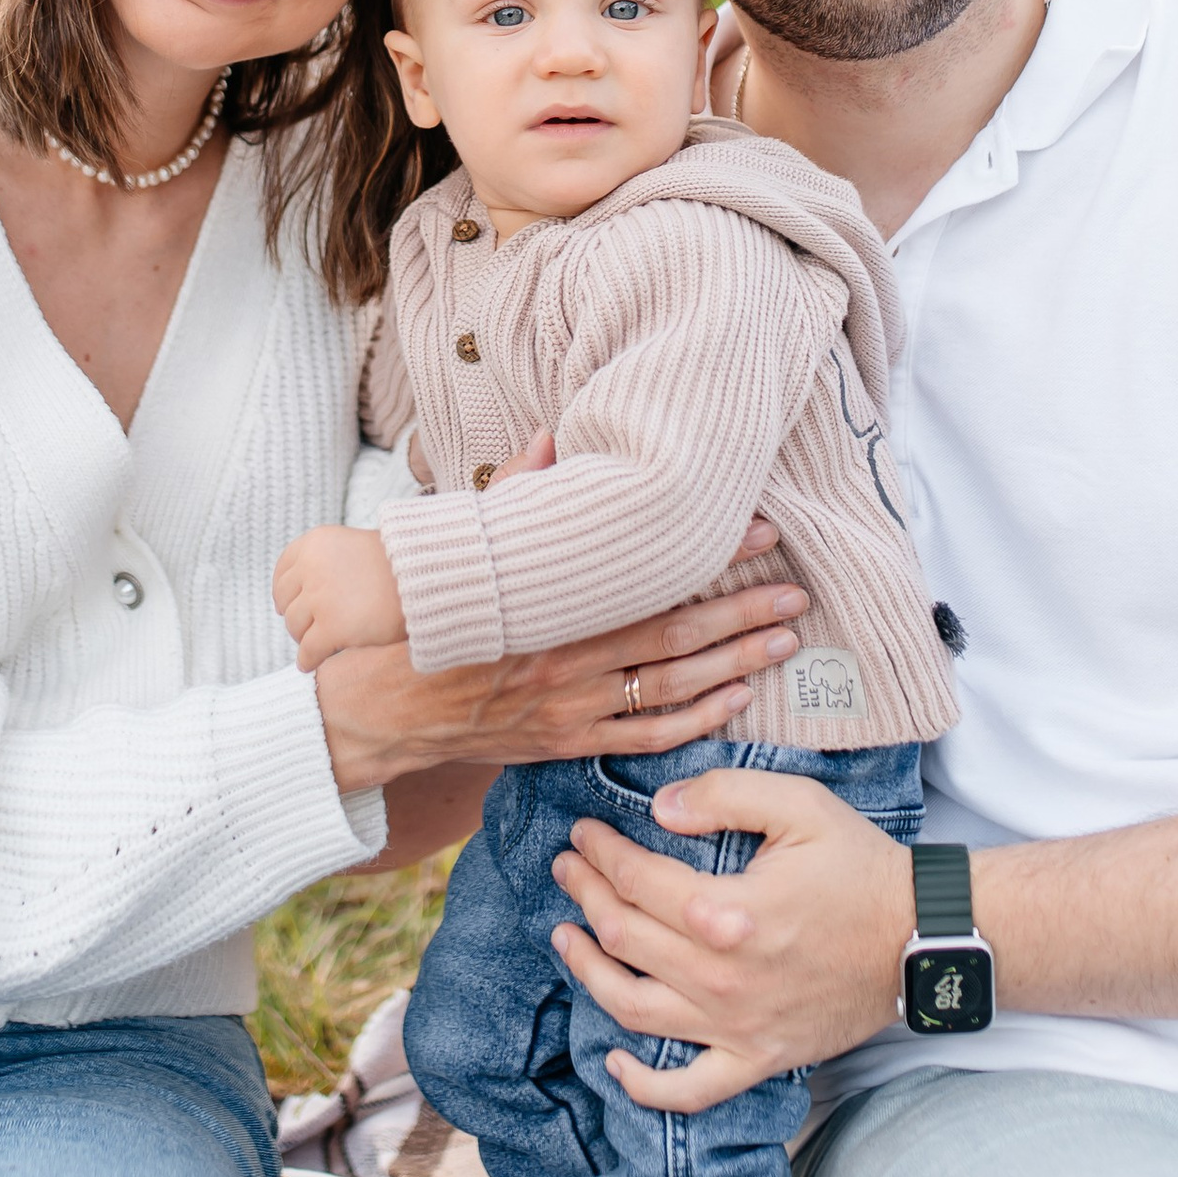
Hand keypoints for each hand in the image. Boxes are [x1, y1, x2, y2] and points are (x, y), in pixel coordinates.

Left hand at [275, 524, 406, 672]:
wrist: (426, 578)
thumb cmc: (399, 565)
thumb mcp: (354, 547)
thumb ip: (327, 562)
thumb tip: (302, 592)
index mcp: (315, 542)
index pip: (283, 571)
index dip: (284, 592)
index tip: (286, 603)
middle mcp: (311, 567)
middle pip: (287, 602)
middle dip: (295, 617)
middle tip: (305, 628)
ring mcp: (320, 598)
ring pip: (295, 627)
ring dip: (303, 638)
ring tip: (314, 645)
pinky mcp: (332, 628)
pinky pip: (308, 651)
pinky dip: (306, 660)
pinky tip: (310, 664)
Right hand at [312, 519, 798, 794]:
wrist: (383, 703)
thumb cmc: (428, 617)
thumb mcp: (465, 547)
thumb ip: (517, 493)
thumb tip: (555, 434)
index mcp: (551, 608)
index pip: (648, 578)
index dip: (710, 557)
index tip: (758, 530)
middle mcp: (569, 662)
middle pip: (676, 639)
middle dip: (742, 612)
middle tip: (795, 589)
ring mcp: (572, 709)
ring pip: (672, 690)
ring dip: (734, 664)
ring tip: (784, 639)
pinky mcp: (566, 742)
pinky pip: (645, 736)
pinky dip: (695, 722)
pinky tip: (736, 701)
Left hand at [549, 764, 919, 1108]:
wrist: (921, 938)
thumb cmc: (860, 869)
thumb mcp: (800, 805)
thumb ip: (724, 795)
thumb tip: (658, 809)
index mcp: (726, 912)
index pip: (635, 880)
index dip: (599, 853)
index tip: (583, 834)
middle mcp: (721, 977)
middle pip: (623, 936)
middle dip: (584, 896)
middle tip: (568, 869)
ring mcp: (735, 1026)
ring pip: (632, 1009)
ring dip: (588, 972)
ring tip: (567, 939)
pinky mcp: (756, 1058)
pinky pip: (687, 1090)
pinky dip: (643, 1085)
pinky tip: (613, 1062)